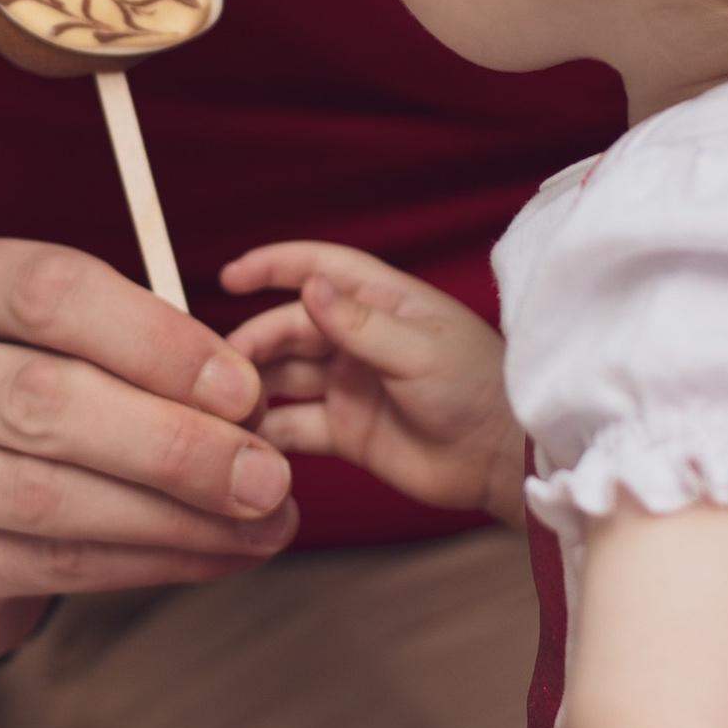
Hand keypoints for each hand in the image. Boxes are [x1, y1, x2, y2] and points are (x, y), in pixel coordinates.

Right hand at [0, 236, 297, 666]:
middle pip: (44, 401)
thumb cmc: (11, 388)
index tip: (243, 388)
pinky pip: (51, 564)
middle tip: (268, 474)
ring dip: (175, 517)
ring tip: (261, 524)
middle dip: (175, 444)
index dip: (157, 339)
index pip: (48, 292)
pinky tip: (212, 554)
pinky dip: (147, 562)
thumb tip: (243, 401)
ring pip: (49, 497)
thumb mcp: (47, 333)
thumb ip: (128, 344)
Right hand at [223, 241, 521, 524]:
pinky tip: (246, 438)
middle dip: (256, 340)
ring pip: (285, 376)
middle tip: (227, 367)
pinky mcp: (345, 430)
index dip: (274, 266)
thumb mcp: (420, 351)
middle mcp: (359, 339)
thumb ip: (360, 323)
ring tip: (227, 403)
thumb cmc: (479, 390)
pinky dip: (269, 431)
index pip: (320, 269)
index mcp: (383, 303)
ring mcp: (349, 384)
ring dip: (255, 385)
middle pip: (291, 327)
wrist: (501, 460)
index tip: (232, 275)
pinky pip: (295, 426)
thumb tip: (309, 287)